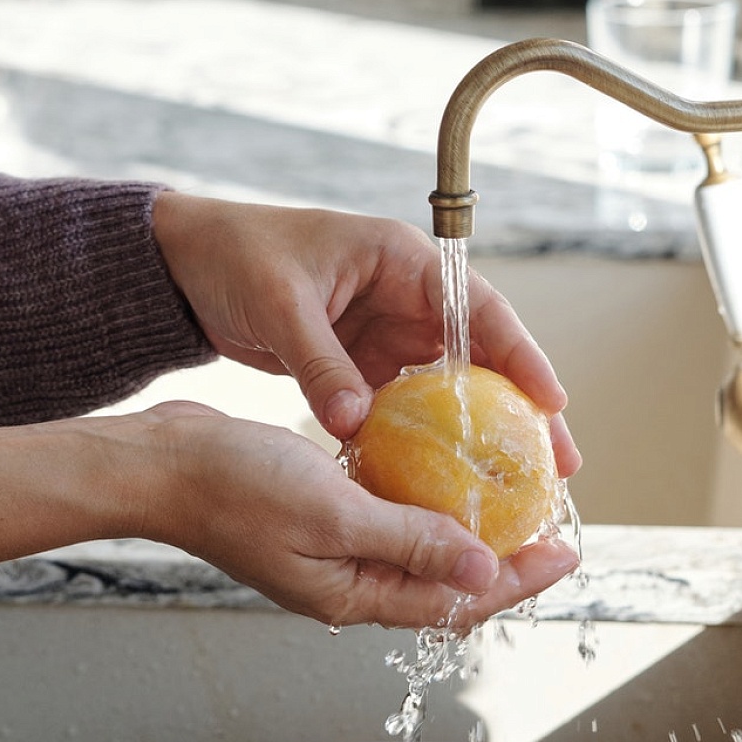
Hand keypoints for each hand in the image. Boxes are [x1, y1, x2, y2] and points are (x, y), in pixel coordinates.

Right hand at [125, 402, 579, 627]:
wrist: (162, 463)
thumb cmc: (231, 488)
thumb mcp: (333, 513)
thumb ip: (409, 541)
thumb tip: (482, 569)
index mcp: (349, 595)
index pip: (453, 600)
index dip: (515, 578)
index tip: (564, 551)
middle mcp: (345, 580)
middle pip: (441, 579)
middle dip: (500, 556)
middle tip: (548, 523)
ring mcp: (328, 548)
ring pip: (414, 545)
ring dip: (461, 524)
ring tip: (507, 495)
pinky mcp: (315, 514)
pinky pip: (382, 512)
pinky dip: (417, 495)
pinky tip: (437, 464)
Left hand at [153, 192, 580, 474]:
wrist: (185, 263)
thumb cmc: (233, 256)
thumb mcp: (280, 305)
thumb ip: (320, 363)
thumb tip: (356, 424)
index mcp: (400, 260)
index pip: (478, 307)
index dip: (522, 355)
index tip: (552, 402)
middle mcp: (404, 295)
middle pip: (480, 355)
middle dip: (519, 408)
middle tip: (557, 464)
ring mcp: (384, 331)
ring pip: (448, 386)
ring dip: (478, 433)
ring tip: (514, 485)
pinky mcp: (359, 361)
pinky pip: (403, 404)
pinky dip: (421, 438)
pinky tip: (441, 481)